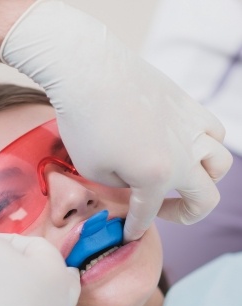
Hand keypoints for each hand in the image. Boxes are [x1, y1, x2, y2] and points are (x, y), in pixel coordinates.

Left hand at [1, 0, 232, 240]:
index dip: (135, 228)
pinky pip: (213, 131)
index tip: (128, 234)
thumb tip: (134, 183)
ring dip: (203, 180)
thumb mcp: (93, 170)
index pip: (148, 213)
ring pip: (220, 164)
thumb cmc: (84, 123)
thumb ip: (121, 186)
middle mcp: (184, 155)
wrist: (88, 71)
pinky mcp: (188, 105)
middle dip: (185, 215)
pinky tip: (183, 145)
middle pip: (206, 198)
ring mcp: (191, 127)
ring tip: (179, 179)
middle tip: (162, 212)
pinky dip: (205, 146)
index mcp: (157, 176)